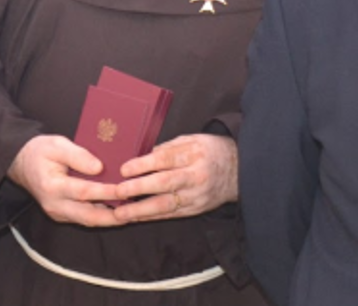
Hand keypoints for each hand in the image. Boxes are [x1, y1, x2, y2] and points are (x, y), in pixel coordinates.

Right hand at [6, 135, 123, 227]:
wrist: (21, 164)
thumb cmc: (39, 151)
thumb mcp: (56, 145)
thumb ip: (78, 155)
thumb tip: (100, 167)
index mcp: (51, 186)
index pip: (84, 192)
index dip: (106, 192)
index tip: (125, 190)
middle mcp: (54, 204)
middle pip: (89, 216)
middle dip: (114, 216)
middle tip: (136, 211)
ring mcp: (58, 213)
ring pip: (88, 220)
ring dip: (111, 219)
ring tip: (133, 213)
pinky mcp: (62, 215)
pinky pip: (85, 218)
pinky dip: (102, 216)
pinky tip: (118, 210)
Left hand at [113, 134, 237, 222]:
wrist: (240, 171)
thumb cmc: (211, 151)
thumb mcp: (192, 140)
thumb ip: (168, 148)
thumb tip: (142, 156)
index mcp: (195, 154)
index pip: (166, 159)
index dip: (144, 164)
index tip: (124, 169)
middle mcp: (196, 176)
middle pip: (165, 183)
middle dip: (139, 189)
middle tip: (117, 192)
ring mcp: (197, 196)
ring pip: (166, 205)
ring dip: (141, 210)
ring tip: (120, 213)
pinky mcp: (196, 210)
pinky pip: (171, 215)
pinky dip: (151, 217)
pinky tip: (134, 217)